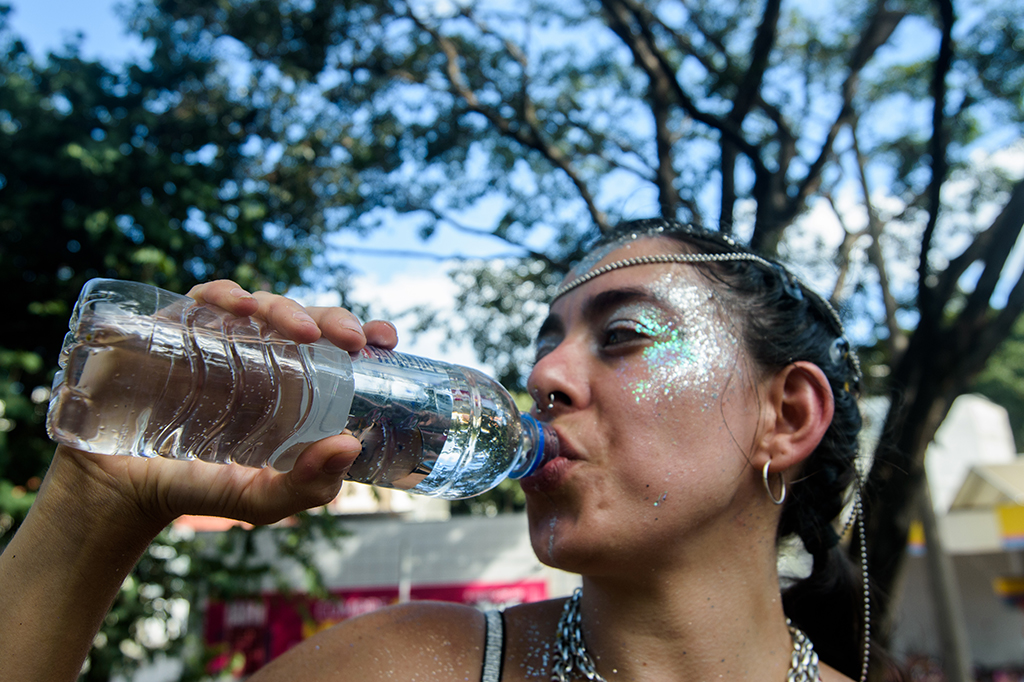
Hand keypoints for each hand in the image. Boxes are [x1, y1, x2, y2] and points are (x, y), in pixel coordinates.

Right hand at [48, 279, 400, 529]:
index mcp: (291, 388)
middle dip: (333, 318)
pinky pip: (201, 299)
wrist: (120, 493)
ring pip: (261, 305)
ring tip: (301, 332)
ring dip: (285, 306)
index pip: (335, 349)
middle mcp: (260, 358)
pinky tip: (234, 306)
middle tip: (352, 339)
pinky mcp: (174, 332)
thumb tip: (349, 446)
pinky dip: (222, 293)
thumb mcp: (262, 501)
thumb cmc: (198, 490)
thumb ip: (308, 487)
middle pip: (304, 321)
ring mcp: (218, 342)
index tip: (386, 338)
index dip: (364, 334)